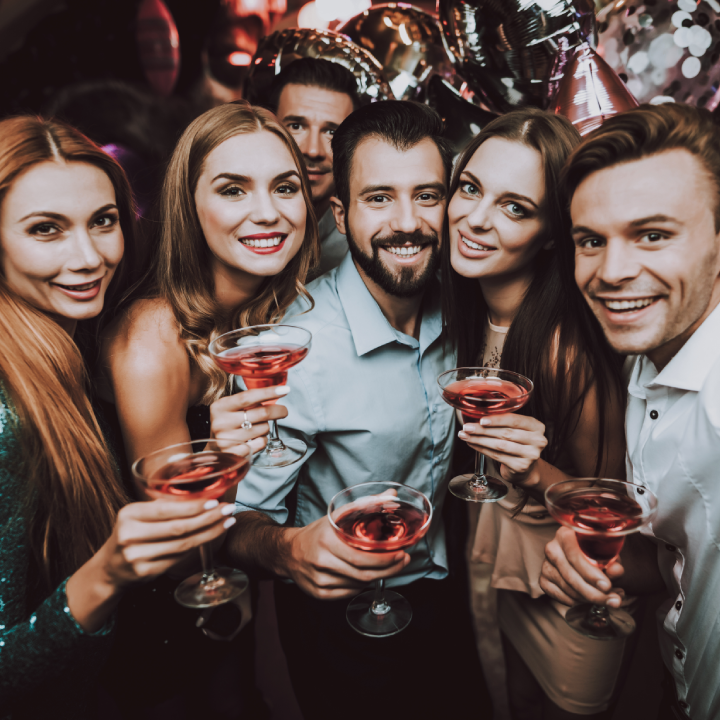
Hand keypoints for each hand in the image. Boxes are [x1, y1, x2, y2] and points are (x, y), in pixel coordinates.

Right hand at [98, 498, 236, 588]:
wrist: (110, 568)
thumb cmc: (131, 534)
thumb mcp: (138, 515)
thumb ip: (163, 506)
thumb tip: (200, 496)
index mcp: (129, 514)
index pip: (167, 509)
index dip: (194, 506)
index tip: (215, 501)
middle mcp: (130, 535)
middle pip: (179, 528)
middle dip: (208, 518)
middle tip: (228, 510)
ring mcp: (136, 556)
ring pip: (182, 545)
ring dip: (209, 533)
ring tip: (226, 523)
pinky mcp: (145, 572)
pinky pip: (179, 558)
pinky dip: (197, 547)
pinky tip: (209, 538)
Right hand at [210, 385, 289, 454]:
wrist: (212, 448)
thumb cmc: (228, 423)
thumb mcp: (231, 407)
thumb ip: (248, 401)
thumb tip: (275, 393)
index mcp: (221, 406)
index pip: (248, 397)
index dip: (268, 392)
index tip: (284, 390)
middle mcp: (222, 423)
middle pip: (261, 413)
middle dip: (278, 411)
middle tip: (284, 411)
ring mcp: (227, 440)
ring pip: (264, 428)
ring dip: (266, 427)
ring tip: (257, 427)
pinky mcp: (235, 454)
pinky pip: (261, 443)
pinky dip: (263, 439)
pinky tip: (255, 438)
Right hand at [283, 516, 409, 599]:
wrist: (289, 552)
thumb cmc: (317, 533)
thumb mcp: (337, 516)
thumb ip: (365, 505)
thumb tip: (391, 494)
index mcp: (327, 540)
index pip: (361, 556)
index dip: (384, 559)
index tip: (401, 553)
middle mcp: (322, 561)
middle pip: (363, 574)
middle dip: (388, 569)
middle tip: (402, 561)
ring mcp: (319, 580)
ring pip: (357, 584)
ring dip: (376, 577)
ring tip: (388, 566)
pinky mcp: (319, 593)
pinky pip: (348, 593)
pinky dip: (361, 586)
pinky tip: (366, 576)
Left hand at [458, 413, 546, 484]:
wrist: (526, 468)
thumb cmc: (517, 444)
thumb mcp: (517, 430)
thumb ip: (504, 422)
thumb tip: (477, 415)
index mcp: (536, 426)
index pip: (515, 420)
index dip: (497, 420)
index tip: (481, 420)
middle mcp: (537, 440)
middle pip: (505, 433)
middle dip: (482, 430)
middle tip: (467, 427)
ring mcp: (530, 454)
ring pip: (499, 445)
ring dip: (479, 440)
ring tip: (466, 436)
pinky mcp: (521, 466)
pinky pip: (497, 456)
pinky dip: (482, 449)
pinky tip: (473, 444)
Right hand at [539, 526, 624, 607]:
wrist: (581, 555)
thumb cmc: (594, 552)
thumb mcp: (607, 553)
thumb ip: (612, 562)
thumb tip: (615, 571)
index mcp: (566, 535)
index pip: (574, 555)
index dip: (590, 573)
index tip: (606, 586)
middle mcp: (552, 548)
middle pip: (570, 574)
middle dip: (593, 592)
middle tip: (611, 600)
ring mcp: (546, 564)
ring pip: (566, 587)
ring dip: (588, 598)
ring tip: (607, 600)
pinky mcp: (543, 579)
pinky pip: (559, 595)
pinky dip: (575, 601)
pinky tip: (587, 599)